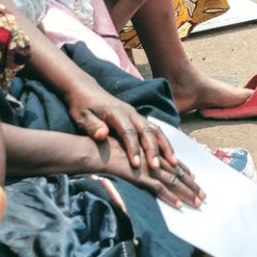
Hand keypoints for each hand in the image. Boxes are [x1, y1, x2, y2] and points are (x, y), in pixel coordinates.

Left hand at [63, 81, 179, 179]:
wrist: (85, 89)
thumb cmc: (81, 105)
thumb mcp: (81, 116)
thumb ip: (92, 126)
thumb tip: (102, 134)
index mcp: (116, 113)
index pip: (128, 132)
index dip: (133, 148)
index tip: (135, 165)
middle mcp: (130, 113)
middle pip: (147, 131)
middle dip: (154, 150)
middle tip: (157, 167)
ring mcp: (136, 115)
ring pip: (156, 130)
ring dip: (165, 147)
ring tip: (174, 164)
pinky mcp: (138, 118)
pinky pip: (155, 130)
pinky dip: (164, 143)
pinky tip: (170, 156)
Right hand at [97, 135, 204, 209]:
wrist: (96, 150)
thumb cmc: (108, 150)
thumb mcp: (127, 152)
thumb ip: (137, 159)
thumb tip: (142, 166)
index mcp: (151, 153)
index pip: (173, 164)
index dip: (185, 172)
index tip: (195, 179)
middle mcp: (153, 160)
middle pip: (177, 174)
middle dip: (192, 186)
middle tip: (204, 196)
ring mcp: (148, 168)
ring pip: (173, 182)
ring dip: (186, 193)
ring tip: (197, 203)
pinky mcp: (141, 177)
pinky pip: (159, 189)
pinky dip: (169, 198)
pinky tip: (178, 206)